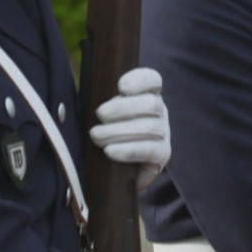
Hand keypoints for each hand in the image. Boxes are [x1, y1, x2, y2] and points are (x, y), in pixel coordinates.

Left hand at [89, 68, 170, 188]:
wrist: (117, 170)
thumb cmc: (108, 135)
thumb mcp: (105, 115)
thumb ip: (102, 104)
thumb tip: (87, 101)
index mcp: (147, 95)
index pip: (152, 80)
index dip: (139, 80)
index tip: (120, 87)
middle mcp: (160, 112)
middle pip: (151, 103)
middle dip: (121, 108)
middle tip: (99, 115)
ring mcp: (164, 133)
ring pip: (149, 127)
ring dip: (118, 131)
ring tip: (96, 136)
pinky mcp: (163, 154)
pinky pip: (149, 150)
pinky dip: (127, 150)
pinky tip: (110, 151)